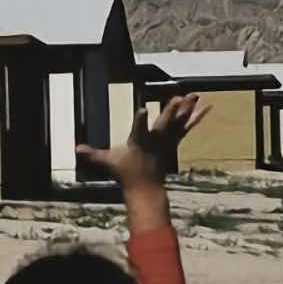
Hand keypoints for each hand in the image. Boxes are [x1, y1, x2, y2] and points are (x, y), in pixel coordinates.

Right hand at [76, 92, 200, 188]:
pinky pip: (188, 127)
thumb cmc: (126, 173)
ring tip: (196, 94)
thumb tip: (75, 148)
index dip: (140, 120)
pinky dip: (197, 117)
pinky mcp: (174, 142)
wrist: (146, 189)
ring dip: (187, 109)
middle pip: (164, 123)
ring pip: (179, 122)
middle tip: (180, 97)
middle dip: (171, 111)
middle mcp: (155, 140)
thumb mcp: (108, 163)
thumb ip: (92, 154)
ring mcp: (166, 141)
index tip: (143, 108)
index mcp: (138, 142)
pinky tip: (207, 108)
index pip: (138, 129)